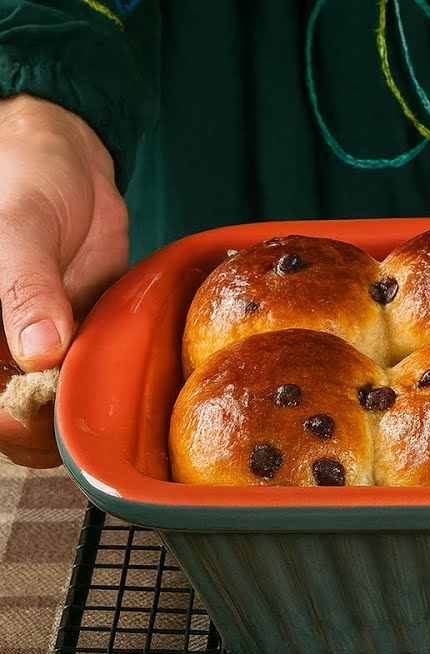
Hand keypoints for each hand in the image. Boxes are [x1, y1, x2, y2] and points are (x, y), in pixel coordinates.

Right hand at [0, 94, 128, 467]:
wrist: (68, 157)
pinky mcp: (81, 335)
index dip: (8, 421)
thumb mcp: (19, 228)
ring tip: (108, 392)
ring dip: (82, 413)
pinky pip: (92, 374)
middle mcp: (2, 345)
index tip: (35, 417)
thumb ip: (25, 288)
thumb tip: (36, 352)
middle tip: (84, 413)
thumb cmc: (23, 179)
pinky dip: (107, 383)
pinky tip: (126, 375)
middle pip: (15, 418)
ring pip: (56, 407)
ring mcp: (41, 345)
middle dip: (47, 429)